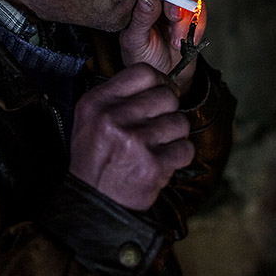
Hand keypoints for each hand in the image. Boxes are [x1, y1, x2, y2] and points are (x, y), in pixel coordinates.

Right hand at [68, 63, 195, 210]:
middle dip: (169, 111)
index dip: (159, 81)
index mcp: (97, 102)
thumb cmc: (95, 158)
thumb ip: (117, 95)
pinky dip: (178, 157)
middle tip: (158, 126)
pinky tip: (161, 163)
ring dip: (174, 136)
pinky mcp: (153, 165)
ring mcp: (135, 142)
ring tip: (157, 147)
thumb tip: (159, 80)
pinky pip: (185, 149)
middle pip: (167, 95)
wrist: (92, 203)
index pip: (143, 71)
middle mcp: (114, 118)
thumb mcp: (90, 118)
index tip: (161, 93)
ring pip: (180, 122)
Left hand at [119, 0, 206, 92]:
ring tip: (177, 41)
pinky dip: (198, 26)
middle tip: (174, 18)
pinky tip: (190, 40)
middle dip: (175, 2)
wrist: (165, 76)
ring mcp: (177, 9)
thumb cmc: (144, 59)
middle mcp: (159, 2)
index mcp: (140, 4)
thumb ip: (140, 20)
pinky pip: (201, 12)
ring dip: (186, 19)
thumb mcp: (135, 43)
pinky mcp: (193, 18)